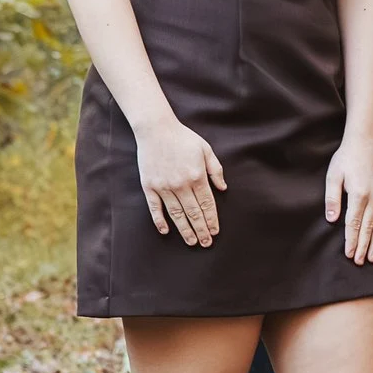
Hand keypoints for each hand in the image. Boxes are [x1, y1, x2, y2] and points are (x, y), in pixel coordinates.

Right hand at [136, 120, 225, 245]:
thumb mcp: (205, 150)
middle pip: (193, 213)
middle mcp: (181, 184)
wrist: (156, 129)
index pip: (207, 204)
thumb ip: (215, 170)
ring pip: (176, 214)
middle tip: (206, 243)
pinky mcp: (149, 186)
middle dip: (201, 230)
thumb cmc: (183, 138)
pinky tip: (166, 231)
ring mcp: (164, 187)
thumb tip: (223, 188)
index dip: (212, 220)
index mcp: (196, 176)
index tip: (215, 232)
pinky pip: (155, 208)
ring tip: (192, 242)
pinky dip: (160, 221)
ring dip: (185, 230)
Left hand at [324, 132, 372, 264]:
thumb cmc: (346, 158)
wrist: (365, 142)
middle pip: (368, 228)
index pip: (354, 224)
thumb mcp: (333, 175)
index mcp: (359, 195)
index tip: (350, 255)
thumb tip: (331, 219)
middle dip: (364, 247)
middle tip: (360, 262)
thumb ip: (332, 198)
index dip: (352, 241)